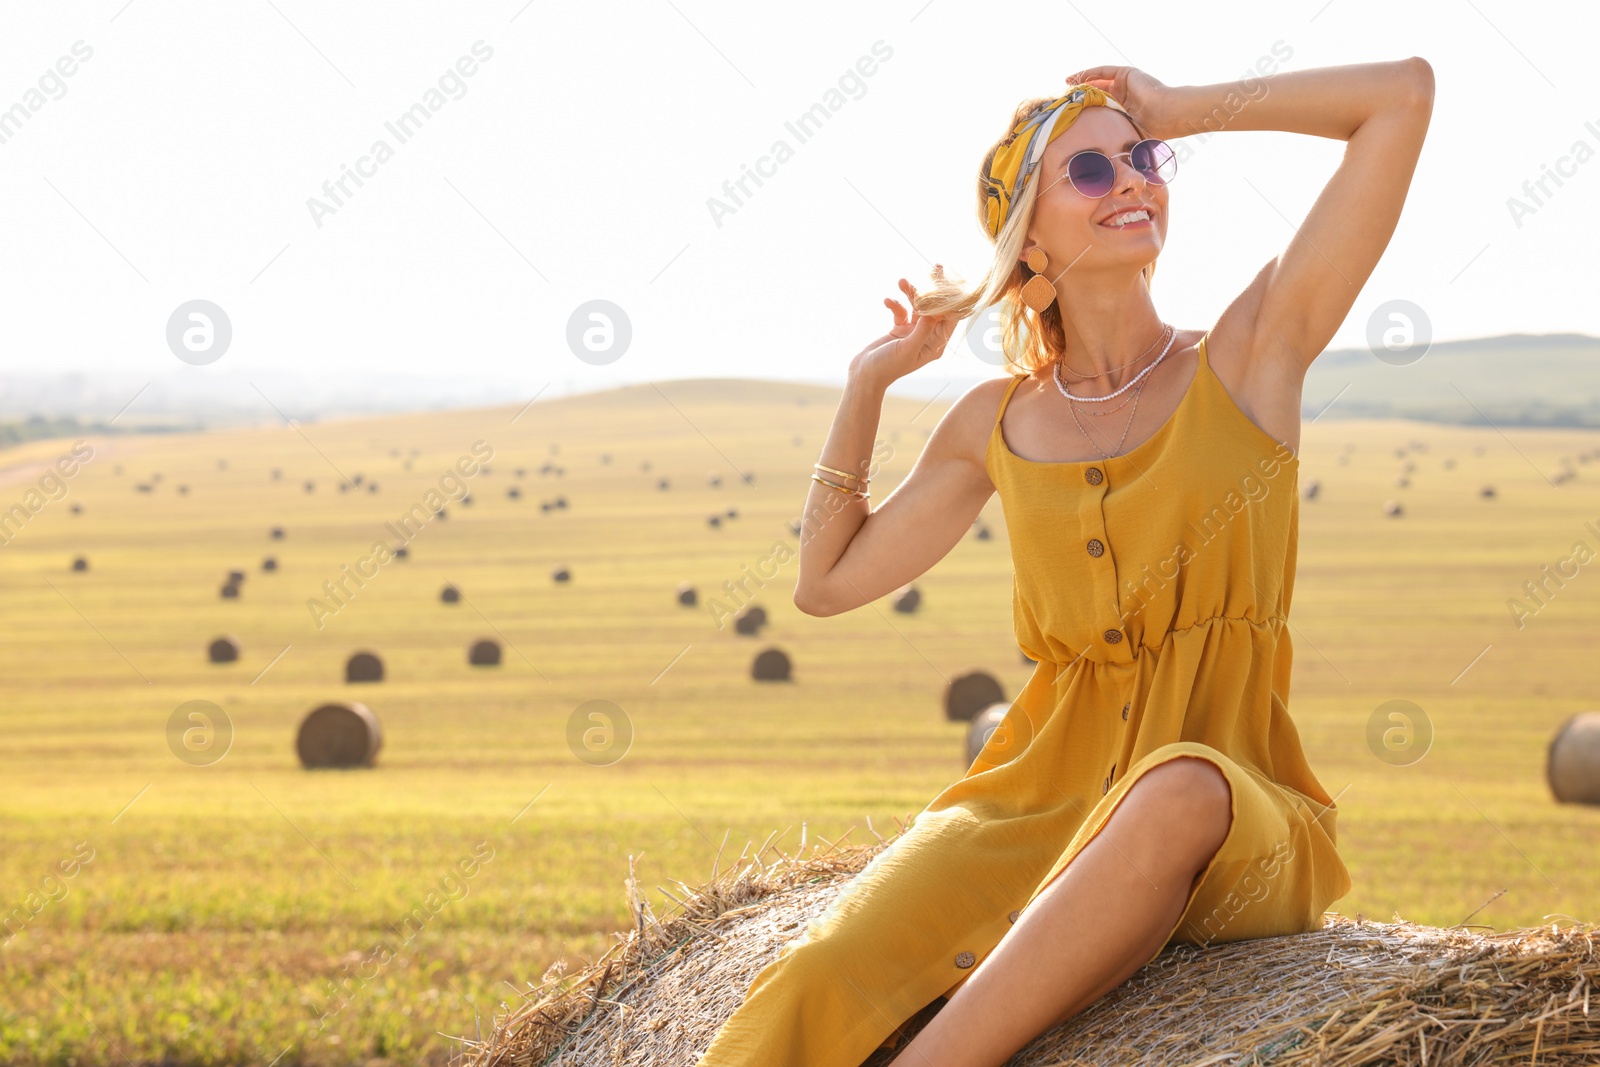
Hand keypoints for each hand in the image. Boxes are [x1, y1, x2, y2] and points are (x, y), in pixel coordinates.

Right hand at [848, 276, 958, 388]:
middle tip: (937, 267)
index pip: (950, 318)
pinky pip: (901, 310)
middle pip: (937, 308)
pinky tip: (887, 301)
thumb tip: (935, 310)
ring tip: (901, 281)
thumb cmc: (888, 367)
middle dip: (935, 288)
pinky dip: (895, 304)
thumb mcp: (908, 348)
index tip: (952, 280)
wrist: (865, 374)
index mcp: (936, 344)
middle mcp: (928, 337)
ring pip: (918, 306)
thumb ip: (923, 329)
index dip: (952, 299)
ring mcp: (914, 332)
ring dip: (911, 293)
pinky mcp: (899, 329)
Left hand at [1067, 65, 1182, 141]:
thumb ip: (1116, 144)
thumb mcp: (1127, 139)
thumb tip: (1099, 167)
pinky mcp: (1127, 74)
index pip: (1101, 107)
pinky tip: (1075, 78)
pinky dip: (1089, 73)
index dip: (1086, 109)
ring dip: (1082, 81)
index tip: (1070, 114)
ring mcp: (1125, 84)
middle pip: (1098, 92)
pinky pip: (1104, 71)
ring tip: (1066, 84)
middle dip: (1081, 94)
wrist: (1166, 115)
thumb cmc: (1152, 132)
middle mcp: (1125, 95)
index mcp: (1125, 110)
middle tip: (1065, 98)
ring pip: (1099, 80)